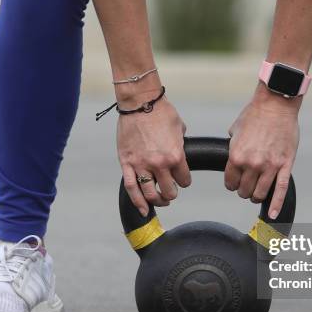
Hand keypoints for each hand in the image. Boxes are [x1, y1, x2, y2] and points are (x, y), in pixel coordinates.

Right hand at [117, 89, 190, 216]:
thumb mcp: (180, 128)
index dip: (184, 180)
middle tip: (170, 190)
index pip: (184, 181)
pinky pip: (131, 188)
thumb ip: (181, 144)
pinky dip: (137, 202)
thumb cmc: (160, 111)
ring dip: (157, 200)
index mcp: (175, 156)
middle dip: (171, 192)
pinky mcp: (126, 163)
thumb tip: (180, 150)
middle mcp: (159, 164)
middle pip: (169, 191)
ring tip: (160, 200)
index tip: (181, 179)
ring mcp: (141, 165)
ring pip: (150, 194)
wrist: (139, 101)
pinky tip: (143, 210)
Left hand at [225, 84, 299, 218]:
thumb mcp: (235, 130)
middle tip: (247, 186)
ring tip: (257, 192)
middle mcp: (252, 164)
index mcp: (236, 156)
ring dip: (257, 195)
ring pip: (260, 194)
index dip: (232, 184)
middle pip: (244, 191)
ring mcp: (269, 166)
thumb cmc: (255, 114)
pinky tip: (273, 215)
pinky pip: (280, 190)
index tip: (235, 183)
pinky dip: (276, 205)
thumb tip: (232, 154)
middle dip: (244, 190)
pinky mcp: (285, 165)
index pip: (230, 183)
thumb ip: (232, 146)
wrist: (276, 104)